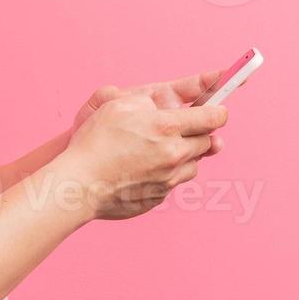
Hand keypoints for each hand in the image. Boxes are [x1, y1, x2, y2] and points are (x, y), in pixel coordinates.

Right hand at [61, 94, 229, 221]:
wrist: (80, 184)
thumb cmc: (95, 143)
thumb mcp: (118, 106)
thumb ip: (147, 102)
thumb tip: (161, 108)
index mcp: (167, 127)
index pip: (213, 117)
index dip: (218, 110)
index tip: (217, 110)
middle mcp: (174, 155)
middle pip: (208, 142)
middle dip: (198, 133)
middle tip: (180, 129)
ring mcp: (169, 179)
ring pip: (194, 164)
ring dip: (184, 156)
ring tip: (159, 150)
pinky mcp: (160, 197)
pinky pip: (174, 182)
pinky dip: (167, 173)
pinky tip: (144, 168)